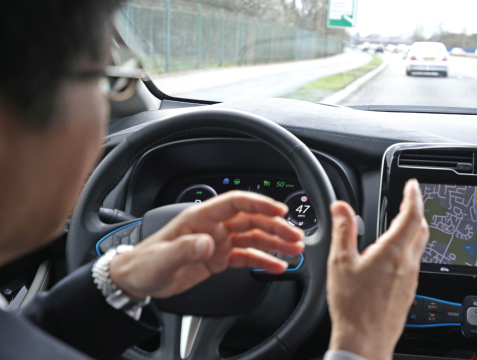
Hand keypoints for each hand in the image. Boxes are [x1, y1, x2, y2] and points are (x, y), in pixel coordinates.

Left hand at [109, 191, 304, 299]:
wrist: (135, 280)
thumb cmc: (143, 264)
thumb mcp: (161, 258)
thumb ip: (184, 249)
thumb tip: (207, 243)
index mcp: (199, 218)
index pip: (235, 203)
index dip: (259, 204)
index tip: (279, 211)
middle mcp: (213, 227)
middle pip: (251, 220)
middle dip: (275, 227)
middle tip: (294, 237)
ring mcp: (218, 242)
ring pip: (253, 237)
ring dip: (274, 242)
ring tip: (294, 250)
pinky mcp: (219, 258)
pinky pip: (247, 256)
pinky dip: (263, 260)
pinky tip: (277, 265)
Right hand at [327, 179, 428, 359]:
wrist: (365, 341)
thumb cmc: (353, 307)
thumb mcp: (340, 263)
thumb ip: (343, 230)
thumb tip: (341, 206)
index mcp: (393, 252)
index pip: (411, 215)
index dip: (413, 196)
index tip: (412, 185)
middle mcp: (408, 264)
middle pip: (421, 228)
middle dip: (416, 210)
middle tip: (408, 200)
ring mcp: (411, 279)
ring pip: (418, 246)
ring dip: (412, 230)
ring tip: (399, 224)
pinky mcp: (409, 292)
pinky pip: (413, 263)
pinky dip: (407, 249)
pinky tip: (392, 256)